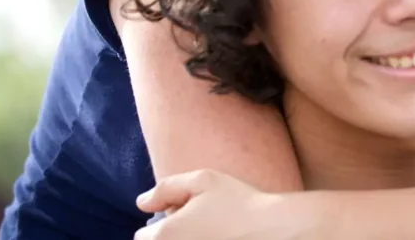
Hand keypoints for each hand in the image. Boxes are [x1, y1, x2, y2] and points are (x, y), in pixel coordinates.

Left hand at [133, 169, 293, 239]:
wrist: (272, 230)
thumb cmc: (239, 203)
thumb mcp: (203, 180)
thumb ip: (166, 188)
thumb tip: (142, 203)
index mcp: (165, 235)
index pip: (142, 237)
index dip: (162, 224)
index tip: (184, 217)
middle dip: (171, 236)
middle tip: (198, 226)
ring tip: (210, 234)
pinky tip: (219, 239)